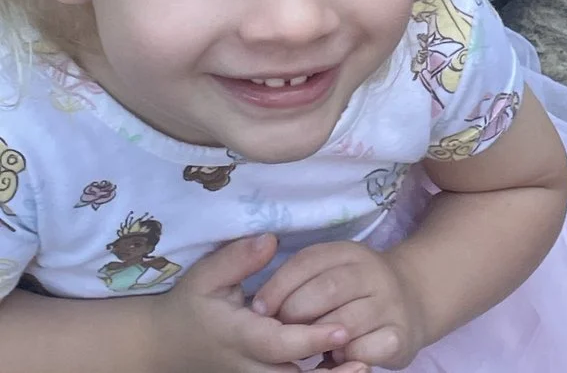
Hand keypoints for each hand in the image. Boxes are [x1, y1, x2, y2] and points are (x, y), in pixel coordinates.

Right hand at [149, 234, 366, 372]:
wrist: (166, 345)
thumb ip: (238, 258)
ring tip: (365, 366)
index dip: (311, 338)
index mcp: (239, 336)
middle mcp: (249, 365)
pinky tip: (347, 366)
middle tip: (365, 359)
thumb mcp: (206, 274)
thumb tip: (270, 241)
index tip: (342, 327)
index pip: (279, 343)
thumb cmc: (190, 304)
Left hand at [252, 242, 425, 369]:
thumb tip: (260, 306)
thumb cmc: (355, 288)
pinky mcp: (400, 335)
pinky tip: (337, 358)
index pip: (308, 261)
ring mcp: (389, 304)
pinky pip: (364, 351)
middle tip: (280, 331)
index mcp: (349, 251)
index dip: (278, 285)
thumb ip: (301, 279)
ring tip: (306, 346)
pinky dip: (344, 358)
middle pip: (326, 290)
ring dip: (318, 340)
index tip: (257, 308)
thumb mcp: (331, 269)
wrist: (414, 296)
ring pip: (344, 325)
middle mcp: (372, 272)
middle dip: (295, 313)